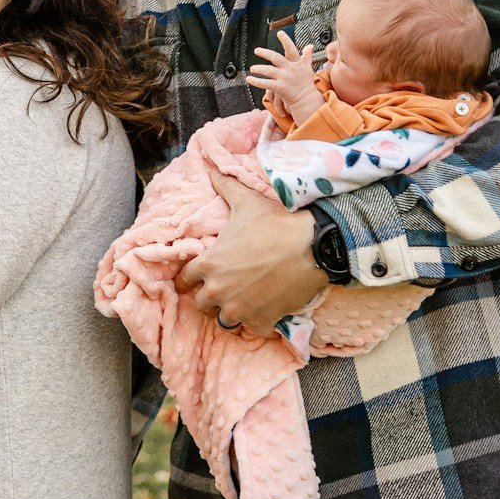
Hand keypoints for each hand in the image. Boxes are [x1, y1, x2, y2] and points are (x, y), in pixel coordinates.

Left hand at [180, 171, 326, 333]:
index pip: (184, 280)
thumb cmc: (276, 223)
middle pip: (202, 303)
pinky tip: (265, 311)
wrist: (314, 246)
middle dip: (211, 297)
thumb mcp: (246, 201)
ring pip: (225, 320)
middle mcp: (218, 291)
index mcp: (209, 264)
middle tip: (225, 288)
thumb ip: (224, 186)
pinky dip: (257, 323)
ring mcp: (240, 309)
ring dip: (232, 312)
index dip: (191, 278)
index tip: (200, 276)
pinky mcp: (262, 320)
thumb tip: (211, 169)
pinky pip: (252, 329)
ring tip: (244, 301)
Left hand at [246, 29, 322, 123]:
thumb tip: (310, 45)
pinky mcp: (280, 88)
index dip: (286, 41)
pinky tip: (249, 79)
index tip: (279, 33)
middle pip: (276, 58)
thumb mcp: (307, 68)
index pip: (291, 50)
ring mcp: (285, 78)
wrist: (306, 99)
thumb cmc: (305, 83)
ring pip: (268, 71)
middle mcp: (290, 69)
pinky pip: (265, 83)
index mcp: (296, 63)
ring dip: (258, 69)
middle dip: (265, 53)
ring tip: (252, 68)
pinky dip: (256, 81)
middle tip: (257, 50)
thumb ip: (307, 56)